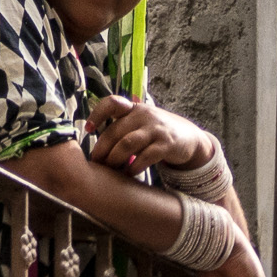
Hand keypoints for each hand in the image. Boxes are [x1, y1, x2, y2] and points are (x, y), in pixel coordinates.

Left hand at [84, 94, 212, 182]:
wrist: (189, 138)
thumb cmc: (156, 132)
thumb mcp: (140, 123)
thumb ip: (121, 127)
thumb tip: (95, 146)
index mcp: (133, 108)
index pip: (112, 103)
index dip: (97, 114)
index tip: (88, 129)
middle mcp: (143, 115)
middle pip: (114, 131)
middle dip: (102, 149)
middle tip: (96, 163)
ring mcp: (155, 129)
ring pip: (127, 144)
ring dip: (115, 159)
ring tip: (110, 170)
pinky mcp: (166, 144)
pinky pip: (145, 157)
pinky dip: (134, 167)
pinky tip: (129, 173)